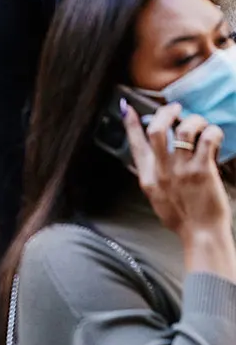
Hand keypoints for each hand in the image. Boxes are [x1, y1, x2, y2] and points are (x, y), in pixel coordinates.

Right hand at [123, 101, 235, 274]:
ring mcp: (182, 170)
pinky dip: (212, 131)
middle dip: (165, 112)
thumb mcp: (157, 199)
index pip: (135, 144)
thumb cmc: (183, 221)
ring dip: (193, 120)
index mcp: (148, 177)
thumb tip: (150, 162)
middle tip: (175, 108)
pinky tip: (214, 134)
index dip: (130, 123)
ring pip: (183, 130)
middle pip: (156, 129)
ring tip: (200, 122)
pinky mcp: (203, 171)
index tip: (129, 108)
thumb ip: (152, 178)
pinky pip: (206, 140)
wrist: (201, 236)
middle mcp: (162, 171)